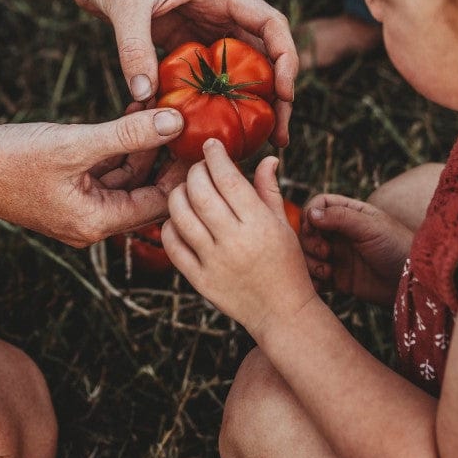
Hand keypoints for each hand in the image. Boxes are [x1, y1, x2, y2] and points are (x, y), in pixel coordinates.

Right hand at [0, 107, 187, 245]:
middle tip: (192, 120)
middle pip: (147, 191)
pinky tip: (135, 111)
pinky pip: (106, 167)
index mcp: (96, 222)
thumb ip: (127, 134)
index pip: (159, 204)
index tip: (205, 142)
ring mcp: (78, 204)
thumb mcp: (74, 144)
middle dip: (167, 156)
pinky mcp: (66, 186)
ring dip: (144, 143)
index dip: (184, 173)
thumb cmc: (8, 159)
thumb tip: (174, 122)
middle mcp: (91, 220)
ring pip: (128, 175)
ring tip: (164, 107)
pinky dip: (121, 143)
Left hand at [67, 0, 296, 143]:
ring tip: (255, 142)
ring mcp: (201, 26)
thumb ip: (135, 48)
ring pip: (238, 67)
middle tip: (279, 134)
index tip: (284, 95)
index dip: (285, 58)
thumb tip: (146, 97)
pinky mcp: (181, 41)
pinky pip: (205, 75)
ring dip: (248, 102)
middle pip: (262, 53)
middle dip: (276, 93)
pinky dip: (211, 100)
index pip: (270, 22)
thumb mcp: (124, 3)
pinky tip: (209, 128)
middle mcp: (218, 8)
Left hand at [162, 139, 315, 335]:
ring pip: (181, 216)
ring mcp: (214, 263)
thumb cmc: (287, 264)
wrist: (282, 313)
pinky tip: (180, 218)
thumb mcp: (284, 224)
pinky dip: (171, 226)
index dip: (216, 156)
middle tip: (199, 166)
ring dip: (178, 195)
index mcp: (259, 224)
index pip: (229, 179)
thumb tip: (266, 157)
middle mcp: (234, 242)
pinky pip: (173, 246)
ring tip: (186, 189)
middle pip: (200, 193)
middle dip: (195, 171)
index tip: (211, 144)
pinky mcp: (199, 281)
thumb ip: (269, 189)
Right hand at [302, 194, 413, 304]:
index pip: (318, 205)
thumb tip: (311, 213)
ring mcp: (338, 256)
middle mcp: (340, 233)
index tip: (312, 229)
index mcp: (349, 213)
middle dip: (310, 243)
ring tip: (326, 272)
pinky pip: (316, 277)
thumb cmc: (397, 246)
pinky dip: (313, 281)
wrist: (412, 282)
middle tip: (325, 253)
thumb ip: (341, 217)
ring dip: (310, 263)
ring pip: (309, 255)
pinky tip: (321, 285)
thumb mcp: (370, 227)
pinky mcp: (339, 278)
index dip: (310, 216)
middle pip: (308, 231)